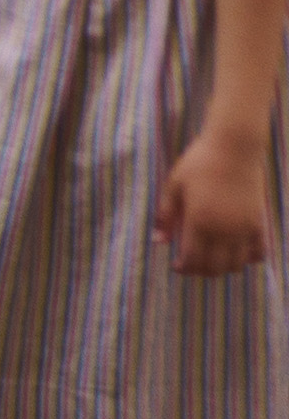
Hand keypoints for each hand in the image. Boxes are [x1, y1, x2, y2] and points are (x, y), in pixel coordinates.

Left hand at [157, 123, 275, 280]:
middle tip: (192, 264)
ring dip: (222, 268)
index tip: (177, 265)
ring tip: (212, 258)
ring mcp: (244, 229)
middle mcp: (223, 230)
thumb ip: (165, 215)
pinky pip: (257, 253)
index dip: (184, 268)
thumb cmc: (199, 162)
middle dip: (200, 271)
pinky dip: (247, 259)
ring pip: (236, 265)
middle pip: (214, 268)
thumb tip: (159, 242)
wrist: (234, 147)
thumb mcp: (174, 185)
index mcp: (199, 221)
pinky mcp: (258, 223)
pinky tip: (236, 252)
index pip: (193, 260)